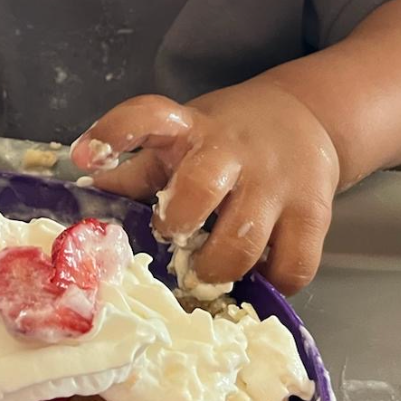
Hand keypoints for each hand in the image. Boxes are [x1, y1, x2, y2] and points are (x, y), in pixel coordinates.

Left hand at [71, 86, 339, 294]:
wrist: (307, 119)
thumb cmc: (226, 139)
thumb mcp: (179, 141)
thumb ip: (137, 171)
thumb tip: (87, 197)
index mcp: (190, 129)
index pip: (148, 116)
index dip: (115, 133)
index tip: (86, 157)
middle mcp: (233, 151)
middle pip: (199, 188)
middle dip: (177, 226)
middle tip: (174, 242)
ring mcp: (277, 183)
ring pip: (243, 242)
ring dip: (217, 269)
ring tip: (208, 272)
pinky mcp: (314, 213)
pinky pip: (292, 267)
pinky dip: (270, 285)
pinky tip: (256, 276)